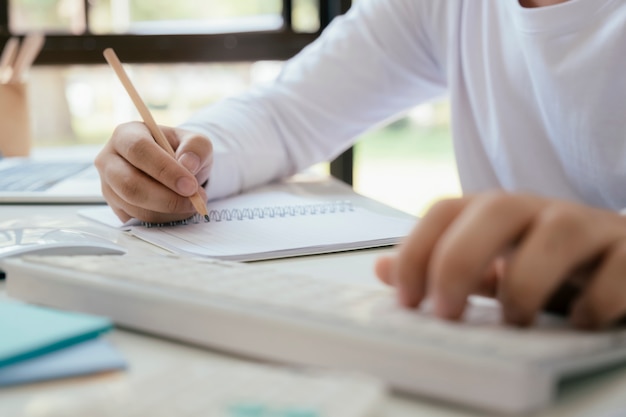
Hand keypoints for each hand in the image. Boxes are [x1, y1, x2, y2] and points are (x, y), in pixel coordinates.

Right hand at [95, 122, 212, 223]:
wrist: (176, 168)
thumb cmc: (182, 151)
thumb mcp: (196, 142)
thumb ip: (196, 148)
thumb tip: (188, 164)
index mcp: (126, 134)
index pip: (139, 150)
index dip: (165, 170)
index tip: (190, 186)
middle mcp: (109, 159)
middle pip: (130, 184)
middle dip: (166, 198)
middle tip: (194, 201)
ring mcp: (108, 185)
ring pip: (133, 206)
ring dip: (168, 211)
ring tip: (191, 204)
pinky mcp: (115, 206)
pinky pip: (136, 218)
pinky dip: (162, 218)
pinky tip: (177, 209)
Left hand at [375, 192, 625, 328]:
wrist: (624, 265)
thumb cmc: (551, 269)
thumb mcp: (494, 267)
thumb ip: (445, 267)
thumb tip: (382, 268)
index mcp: (499, 213)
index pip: (445, 210)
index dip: (417, 250)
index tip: (406, 300)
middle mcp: (541, 210)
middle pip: (495, 208)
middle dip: (460, 259)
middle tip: (445, 312)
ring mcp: (591, 227)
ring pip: (559, 232)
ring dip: (527, 281)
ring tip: (516, 320)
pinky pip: (620, 268)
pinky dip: (595, 300)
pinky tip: (579, 322)